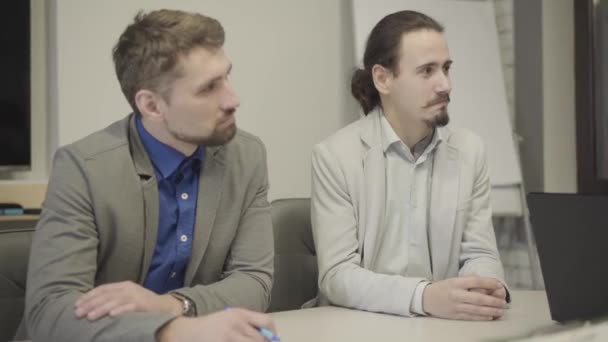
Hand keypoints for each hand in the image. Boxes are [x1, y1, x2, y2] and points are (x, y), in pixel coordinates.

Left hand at [74, 281, 181, 320]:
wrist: (165, 306)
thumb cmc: (143, 304)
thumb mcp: (127, 298)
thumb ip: (114, 299)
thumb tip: (92, 307)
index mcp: (123, 285)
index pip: (103, 289)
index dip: (89, 296)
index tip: (76, 304)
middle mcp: (128, 288)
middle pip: (106, 295)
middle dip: (90, 304)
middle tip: (78, 313)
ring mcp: (136, 296)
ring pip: (115, 301)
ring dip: (101, 309)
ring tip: (89, 317)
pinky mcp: (143, 304)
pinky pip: (130, 307)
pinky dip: (120, 310)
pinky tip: (111, 315)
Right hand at [157, 308, 276, 341]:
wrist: (184, 332)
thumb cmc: (208, 327)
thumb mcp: (228, 319)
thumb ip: (246, 325)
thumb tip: (267, 337)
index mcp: (240, 314)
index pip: (267, 321)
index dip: (273, 334)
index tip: (274, 341)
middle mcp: (237, 323)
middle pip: (261, 339)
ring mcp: (230, 336)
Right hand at [422, 276, 506, 320]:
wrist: (426, 298)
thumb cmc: (443, 288)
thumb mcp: (454, 280)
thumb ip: (469, 281)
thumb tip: (487, 284)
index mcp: (456, 283)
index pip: (475, 281)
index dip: (489, 282)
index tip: (499, 284)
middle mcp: (456, 294)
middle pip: (478, 298)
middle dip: (493, 300)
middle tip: (504, 302)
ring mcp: (455, 306)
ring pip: (476, 309)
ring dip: (491, 310)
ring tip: (501, 311)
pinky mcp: (454, 316)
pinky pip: (471, 317)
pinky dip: (482, 317)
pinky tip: (490, 316)